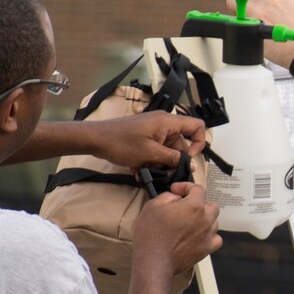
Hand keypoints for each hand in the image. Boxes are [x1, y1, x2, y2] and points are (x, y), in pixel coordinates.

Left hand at [91, 112, 205, 169]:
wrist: (96, 139)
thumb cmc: (120, 142)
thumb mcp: (151, 154)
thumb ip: (173, 159)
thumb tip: (191, 164)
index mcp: (168, 122)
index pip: (196, 126)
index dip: (198, 143)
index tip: (187, 159)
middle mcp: (163, 124)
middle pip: (181, 143)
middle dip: (173, 160)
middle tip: (164, 172)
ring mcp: (154, 130)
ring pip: (168, 150)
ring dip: (160, 163)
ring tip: (146, 170)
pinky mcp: (145, 137)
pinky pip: (156, 150)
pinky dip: (151, 160)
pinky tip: (139, 168)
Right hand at [132, 182, 221, 276]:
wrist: (154, 261)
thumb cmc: (151, 235)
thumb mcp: (152, 206)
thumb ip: (168, 196)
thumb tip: (175, 197)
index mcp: (194, 206)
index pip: (198, 189)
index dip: (186, 187)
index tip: (177, 190)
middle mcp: (205, 219)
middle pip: (210, 205)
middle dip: (198, 204)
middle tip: (184, 208)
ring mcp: (207, 235)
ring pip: (214, 222)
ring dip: (204, 219)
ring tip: (189, 223)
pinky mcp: (206, 249)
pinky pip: (216, 239)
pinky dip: (210, 236)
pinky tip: (199, 236)